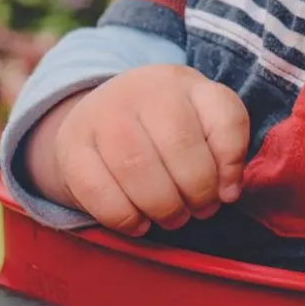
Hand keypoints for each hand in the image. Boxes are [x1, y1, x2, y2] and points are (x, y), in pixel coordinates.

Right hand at [26, 64, 249, 236]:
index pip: (224, 116)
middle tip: (200, 210)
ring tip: (173, 218)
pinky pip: (97, 190)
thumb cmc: (164, 124)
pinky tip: (139, 223)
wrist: (100, 113)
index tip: (229, 191)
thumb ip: (225, 147)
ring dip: (163, 206)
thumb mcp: (201, 119)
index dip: (232, 162)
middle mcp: (145, 89)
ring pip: (137, 167)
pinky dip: (124, 217)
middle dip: (197, 190)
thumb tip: (229, 191)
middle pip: (180, 144)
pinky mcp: (71, 146)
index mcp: (185, 82)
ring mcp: (104, 113)